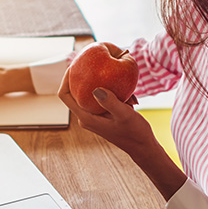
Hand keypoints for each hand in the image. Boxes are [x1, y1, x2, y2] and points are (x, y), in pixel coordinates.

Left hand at [58, 67, 185, 198]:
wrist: (143, 146)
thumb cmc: (135, 133)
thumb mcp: (125, 115)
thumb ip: (110, 102)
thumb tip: (95, 89)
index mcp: (85, 117)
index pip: (64, 95)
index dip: (66, 79)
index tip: (74, 65)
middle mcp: (86, 115)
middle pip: (75, 90)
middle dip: (84, 75)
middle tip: (94, 61)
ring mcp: (94, 114)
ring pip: (91, 93)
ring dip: (104, 84)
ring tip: (120, 79)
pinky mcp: (103, 113)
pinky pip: (102, 97)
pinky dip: (113, 91)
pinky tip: (129, 93)